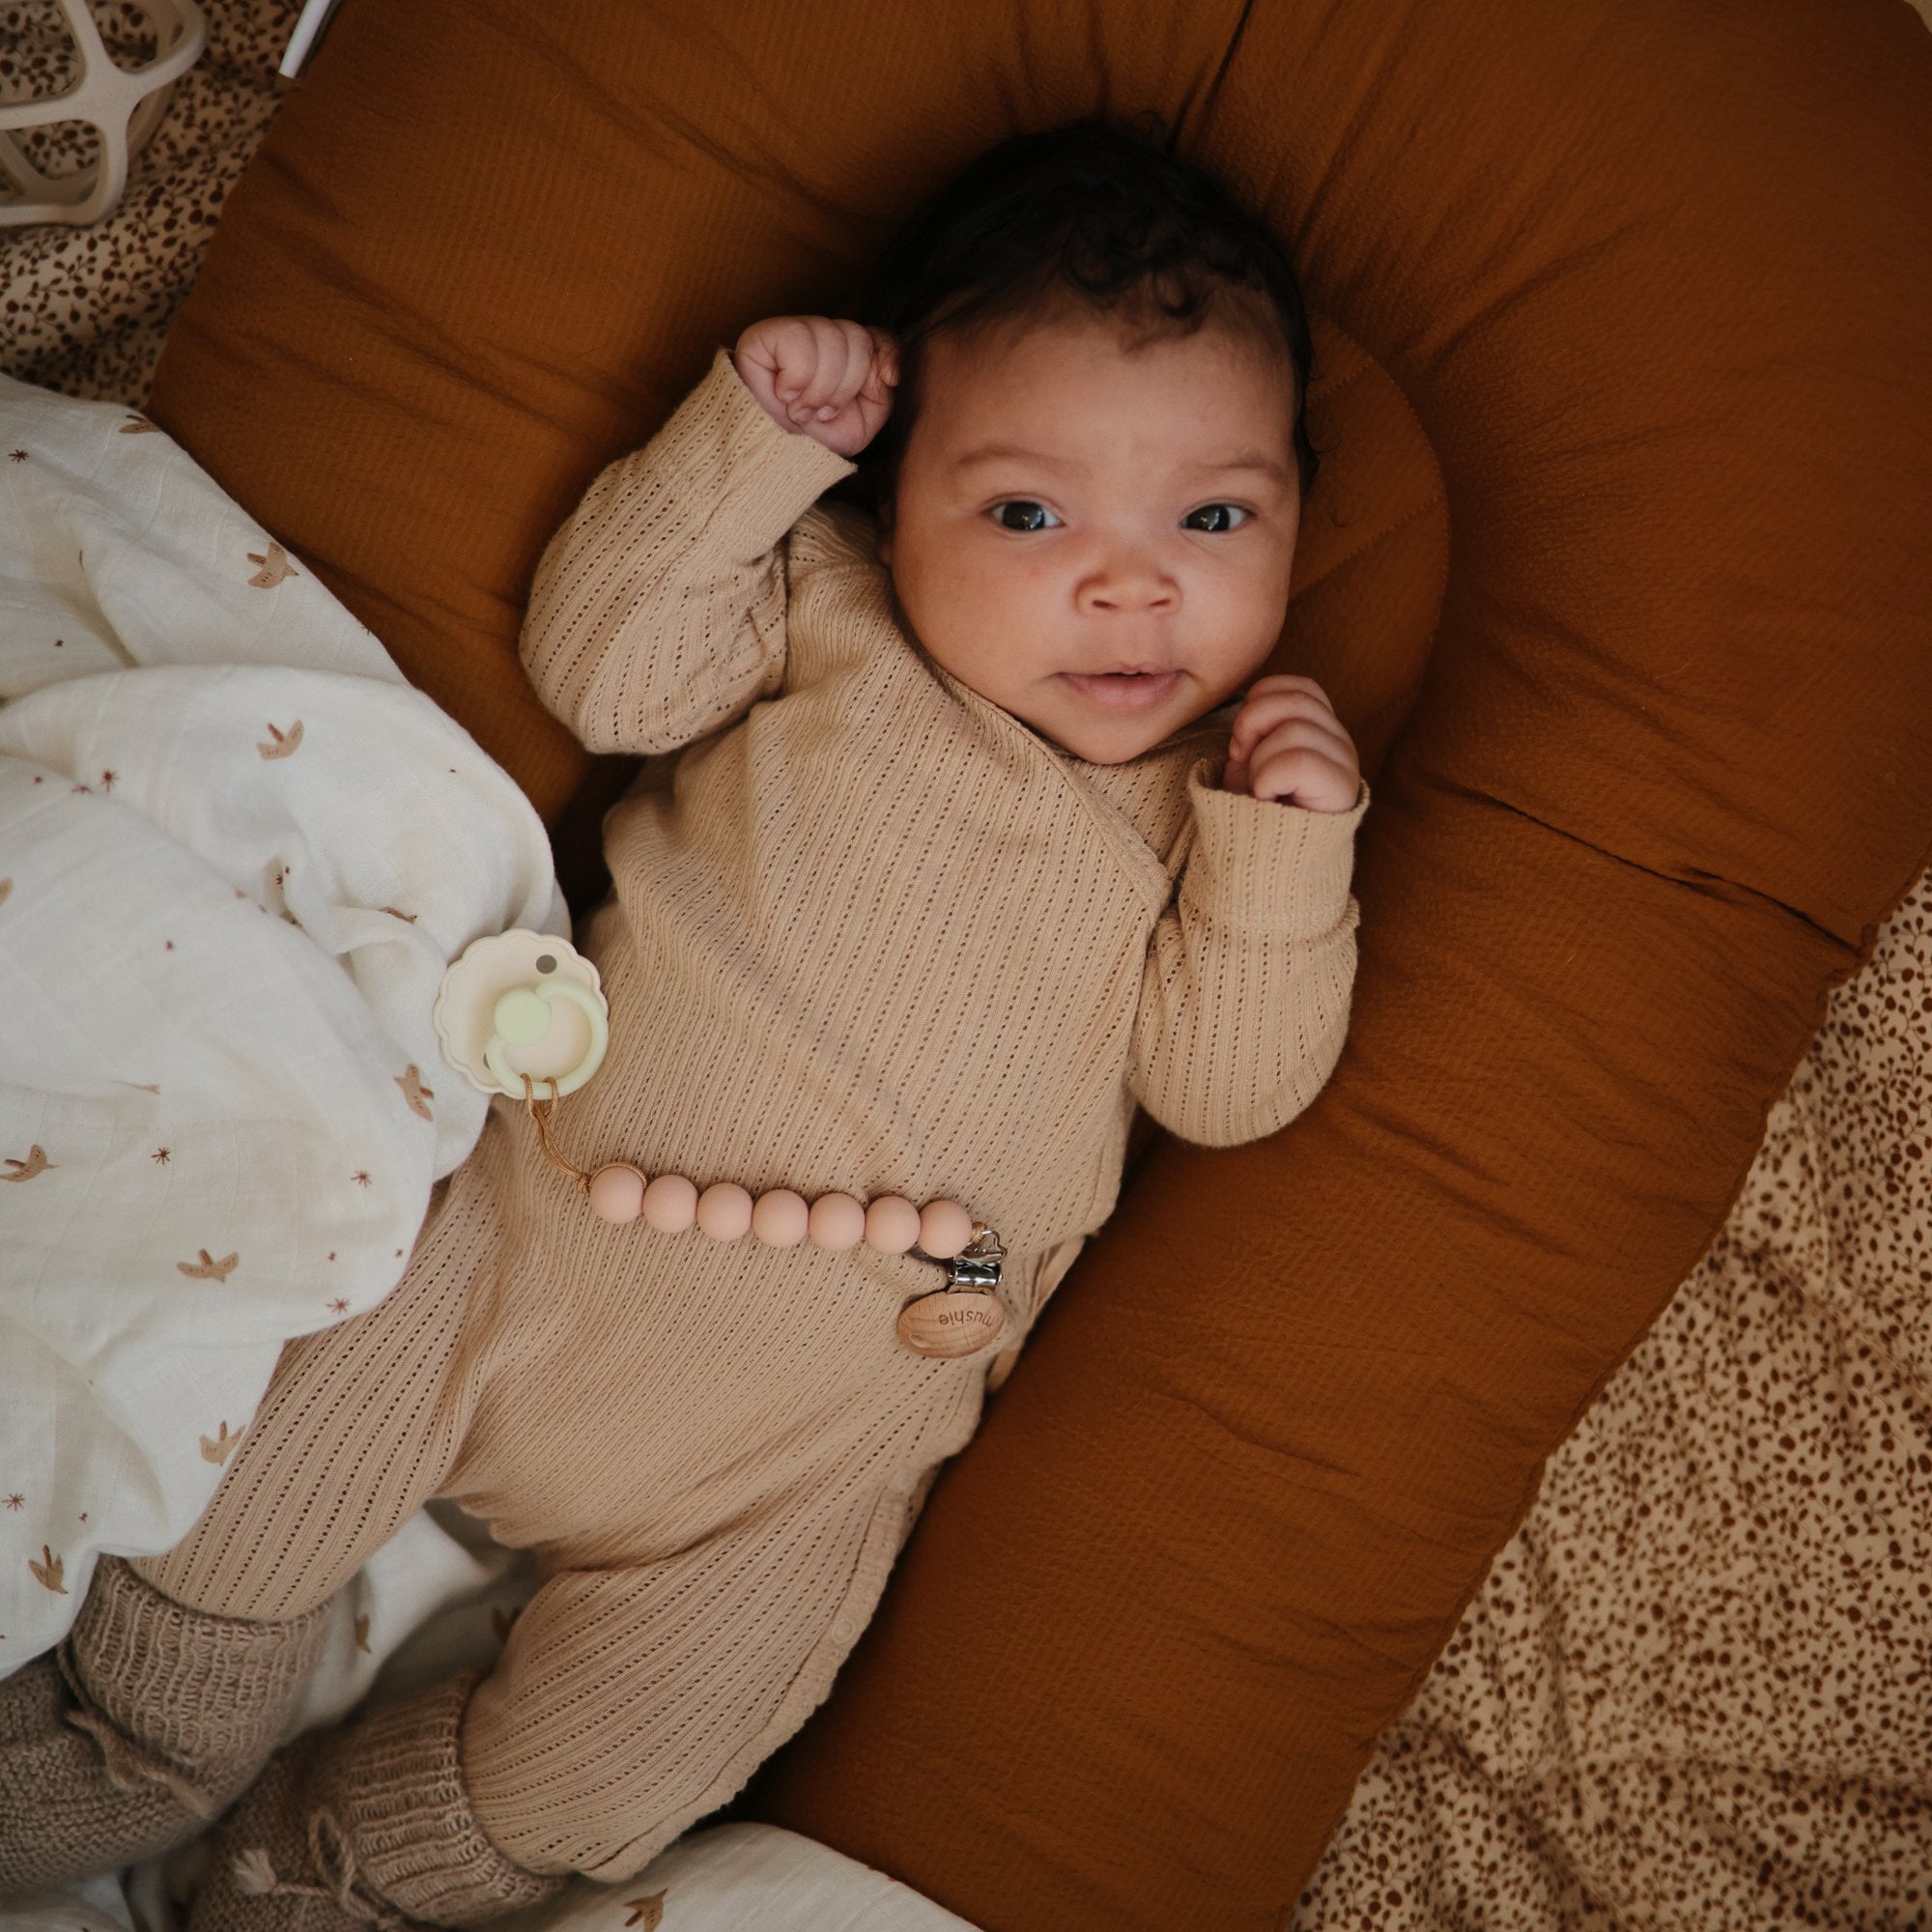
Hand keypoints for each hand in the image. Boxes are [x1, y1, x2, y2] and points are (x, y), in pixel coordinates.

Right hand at [733, 316, 898, 457]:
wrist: (773, 461)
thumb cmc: (816, 441)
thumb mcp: (864, 422)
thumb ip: (884, 390)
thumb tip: (892, 370)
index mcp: (848, 352)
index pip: (877, 334)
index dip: (886, 353)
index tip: (891, 379)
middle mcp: (822, 335)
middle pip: (855, 336)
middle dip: (845, 387)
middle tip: (822, 413)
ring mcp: (793, 331)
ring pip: (829, 338)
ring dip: (818, 389)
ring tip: (801, 411)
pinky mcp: (763, 335)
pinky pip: (798, 341)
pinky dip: (796, 378)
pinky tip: (785, 395)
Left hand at [1223, 674, 1360, 811]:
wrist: (1269, 867)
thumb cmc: (1259, 814)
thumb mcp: (1249, 763)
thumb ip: (1255, 731)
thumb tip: (1249, 717)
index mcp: (1320, 729)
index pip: (1298, 686)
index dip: (1260, 701)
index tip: (1242, 741)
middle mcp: (1339, 741)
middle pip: (1296, 699)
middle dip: (1252, 724)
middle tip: (1241, 760)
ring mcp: (1345, 762)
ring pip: (1294, 730)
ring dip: (1259, 762)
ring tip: (1261, 790)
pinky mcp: (1342, 787)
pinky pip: (1298, 760)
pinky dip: (1269, 779)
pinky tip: (1269, 799)